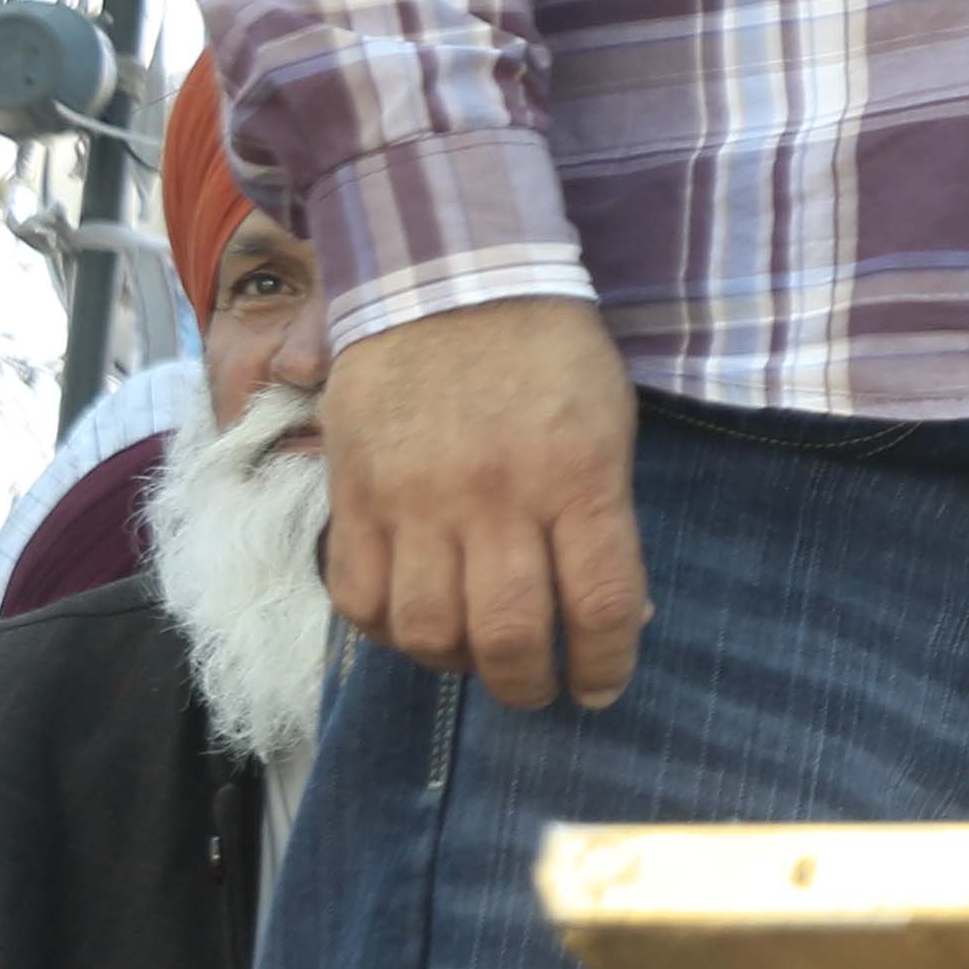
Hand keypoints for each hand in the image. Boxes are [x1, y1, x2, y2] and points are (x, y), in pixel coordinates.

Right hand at [323, 292, 647, 710]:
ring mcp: (416, 500)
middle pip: (510, 634)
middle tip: (538, 689)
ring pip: (426, 632)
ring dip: (456, 665)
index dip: (606, 664)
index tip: (602, 687)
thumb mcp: (609, 424)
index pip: (601, 604)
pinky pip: (359, 598)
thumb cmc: (549, 353)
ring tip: (475, 657)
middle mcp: (496, 498)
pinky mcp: (354, 495)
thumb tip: (614, 613)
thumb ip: (605, 517)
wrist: (449, 278)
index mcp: (579, 476)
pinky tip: (414, 624)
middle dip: (530, 684)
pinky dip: (386, 632)